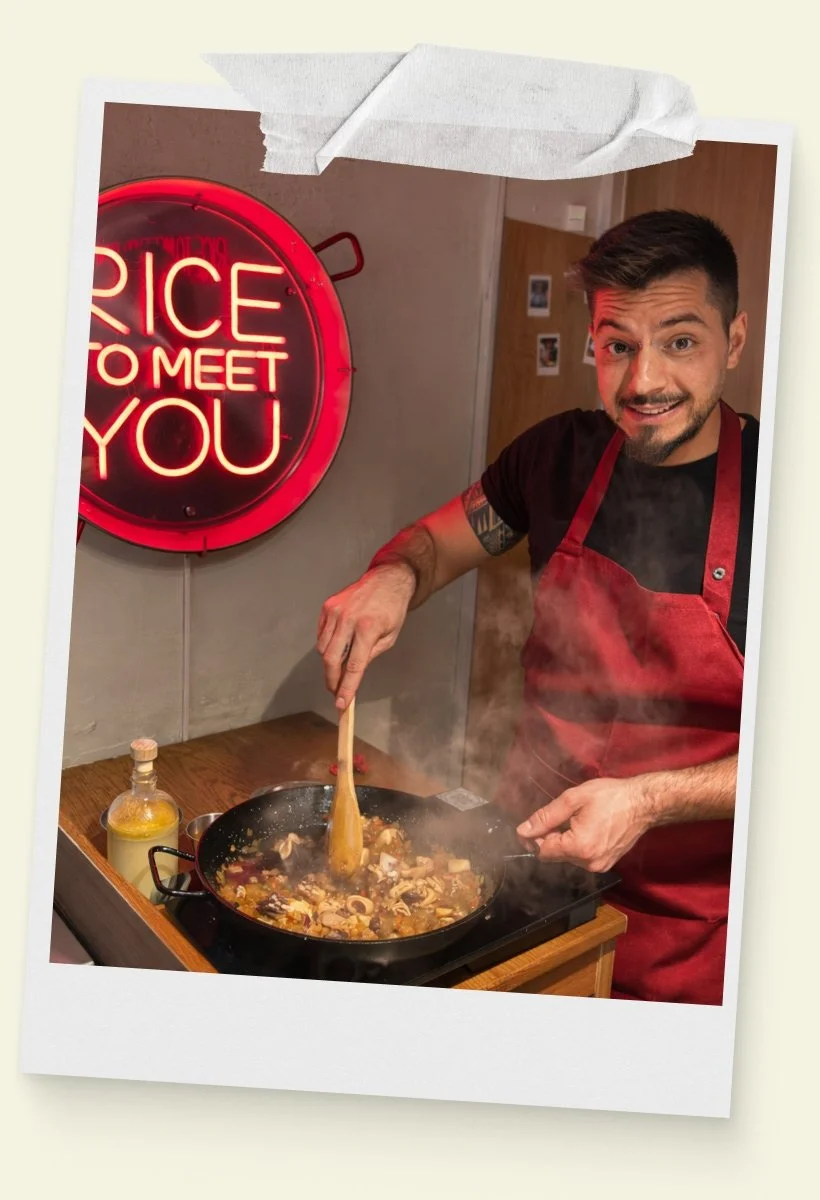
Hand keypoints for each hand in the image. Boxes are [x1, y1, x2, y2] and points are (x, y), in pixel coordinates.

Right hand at [317, 563, 415, 709]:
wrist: (387, 580)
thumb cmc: (392, 609)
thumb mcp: (390, 637)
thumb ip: (370, 656)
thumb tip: (352, 675)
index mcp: (368, 628)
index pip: (353, 666)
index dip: (347, 688)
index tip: (341, 703)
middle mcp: (348, 619)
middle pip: (331, 659)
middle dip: (332, 680)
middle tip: (335, 691)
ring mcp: (335, 611)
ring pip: (322, 648)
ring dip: (330, 662)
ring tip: (341, 665)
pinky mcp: (327, 607)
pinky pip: (321, 634)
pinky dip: (326, 645)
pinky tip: (339, 645)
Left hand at [516, 776, 652, 873]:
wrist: (643, 803)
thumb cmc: (611, 797)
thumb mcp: (573, 799)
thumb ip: (545, 817)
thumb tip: (523, 830)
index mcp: (579, 847)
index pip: (543, 851)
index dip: (534, 837)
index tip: (535, 824)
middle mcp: (589, 863)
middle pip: (554, 855)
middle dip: (551, 837)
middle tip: (562, 815)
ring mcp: (599, 866)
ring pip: (567, 857)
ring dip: (565, 840)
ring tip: (579, 819)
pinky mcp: (606, 864)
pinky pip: (581, 857)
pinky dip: (578, 844)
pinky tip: (587, 827)